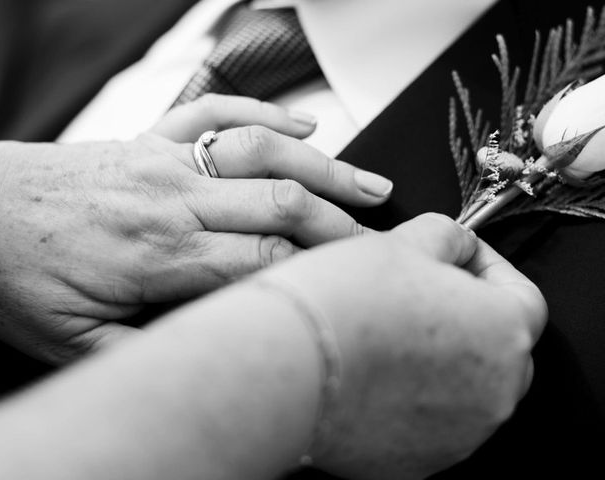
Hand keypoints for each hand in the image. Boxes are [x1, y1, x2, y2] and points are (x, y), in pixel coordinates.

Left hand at [0, 95, 391, 363]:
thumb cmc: (12, 271)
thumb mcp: (67, 341)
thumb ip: (142, 351)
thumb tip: (205, 360)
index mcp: (156, 253)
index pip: (266, 262)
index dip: (322, 272)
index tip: (360, 283)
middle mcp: (169, 198)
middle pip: (280, 203)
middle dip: (343, 222)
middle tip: (386, 238)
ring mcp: (162, 160)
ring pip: (262, 152)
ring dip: (323, 165)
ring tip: (369, 183)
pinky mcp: (150, 140)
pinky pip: (214, 112)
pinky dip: (264, 113)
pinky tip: (301, 124)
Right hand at [254, 213, 546, 479]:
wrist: (283, 367)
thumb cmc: (341, 305)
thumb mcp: (403, 241)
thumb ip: (447, 237)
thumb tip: (453, 246)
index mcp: (503, 332)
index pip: (522, 295)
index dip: (488, 267)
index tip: (459, 258)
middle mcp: (494, 394)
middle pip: (495, 345)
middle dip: (465, 315)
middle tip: (419, 292)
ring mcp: (457, 435)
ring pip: (463, 386)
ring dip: (436, 357)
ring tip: (385, 330)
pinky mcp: (417, 462)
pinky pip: (429, 421)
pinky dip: (411, 395)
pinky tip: (373, 369)